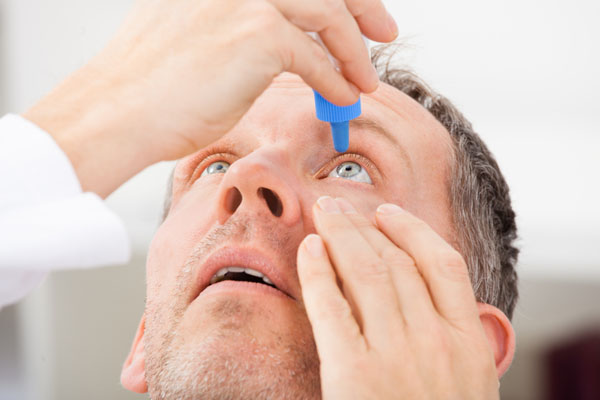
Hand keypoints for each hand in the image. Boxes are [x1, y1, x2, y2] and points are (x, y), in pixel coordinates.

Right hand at [23, 0, 396, 196]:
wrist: (119, 112)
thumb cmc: (148, 88)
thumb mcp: (192, 33)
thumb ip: (236, 25)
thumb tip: (279, 41)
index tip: (357, 9)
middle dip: (361, 6)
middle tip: (384, 31)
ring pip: (328, 14)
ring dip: (354, 51)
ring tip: (365, 80)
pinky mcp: (259, 35)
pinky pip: (316, 58)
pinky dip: (335, 80)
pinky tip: (343, 96)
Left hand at [297, 196, 499, 398]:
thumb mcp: (473, 384)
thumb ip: (464, 340)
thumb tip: (445, 300)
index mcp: (470, 343)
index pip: (444, 264)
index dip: (412, 230)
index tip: (387, 213)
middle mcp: (435, 341)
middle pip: (397, 261)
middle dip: (363, 225)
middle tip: (340, 205)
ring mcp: (394, 355)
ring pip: (366, 272)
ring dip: (340, 234)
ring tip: (324, 213)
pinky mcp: (352, 372)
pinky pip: (331, 307)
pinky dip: (317, 272)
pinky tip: (309, 248)